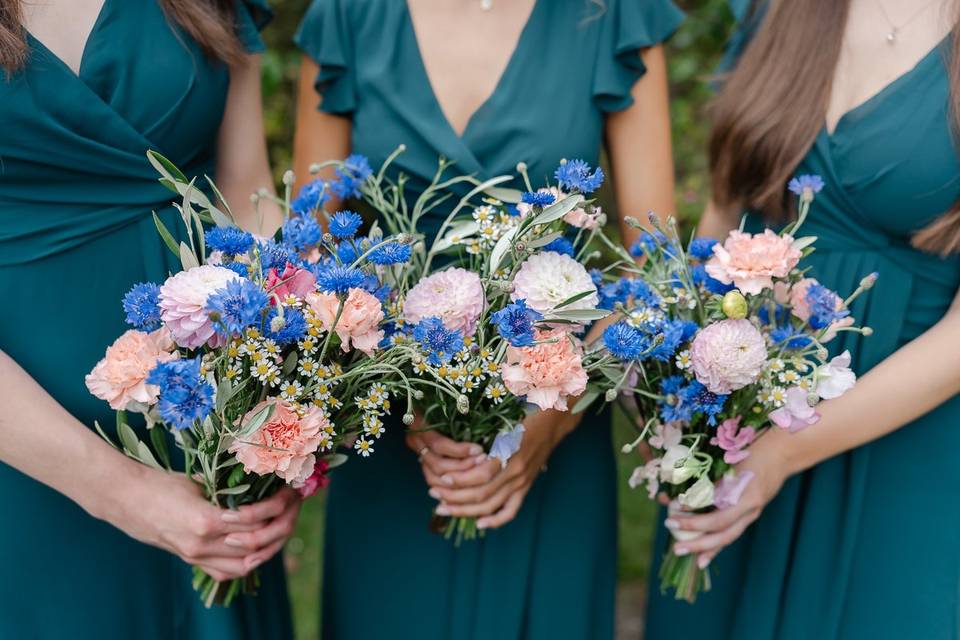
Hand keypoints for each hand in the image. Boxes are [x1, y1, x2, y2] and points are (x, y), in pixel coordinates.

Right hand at [106, 466, 300, 580]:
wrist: (124, 499)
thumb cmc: (161, 483)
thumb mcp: (198, 482)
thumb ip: (227, 493)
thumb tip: (260, 487)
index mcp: (205, 519)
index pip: (255, 522)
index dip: (277, 508)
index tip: (289, 493)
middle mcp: (202, 543)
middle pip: (254, 545)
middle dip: (281, 527)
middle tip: (294, 507)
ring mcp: (195, 555)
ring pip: (244, 564)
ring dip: (268, 549)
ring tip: (283, 528)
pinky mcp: (190, 559)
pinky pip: (225, 571)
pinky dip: (247, 563)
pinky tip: (260, 550)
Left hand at [419, 409, 579, 529]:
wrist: (553, 420)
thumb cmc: (525, 414)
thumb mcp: (505, 419)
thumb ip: (485, 433)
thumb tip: (457, 442)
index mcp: (509, 453)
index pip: (480, 476)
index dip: (459, 480)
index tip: (441, 479)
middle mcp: (516, 471)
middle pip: (481, 494)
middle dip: (454, 498)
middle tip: (434, 495)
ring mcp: (521, 482)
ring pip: (491, 505)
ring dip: (465, 510)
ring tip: (444, 508)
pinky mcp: (526, 487)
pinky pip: (511, 510)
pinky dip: (496, 520)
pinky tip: (479, 524)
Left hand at [665, 436, 788, 568]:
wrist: (779, 455)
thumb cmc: (751, 452)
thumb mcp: (730, 462)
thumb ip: (710, 479)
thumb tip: (680, 493)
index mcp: (746, 496)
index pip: (718, 514)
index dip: (695, 516)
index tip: (674, 509)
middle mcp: (750, 510)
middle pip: (722, 532)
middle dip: (695, 538)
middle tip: (671, 536)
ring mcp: (751, 515)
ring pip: (726, 538)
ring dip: (702, 547)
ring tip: (681, 552)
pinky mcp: (748, 516)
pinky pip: (730, 534)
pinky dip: (715, 546)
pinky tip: (701, 558)